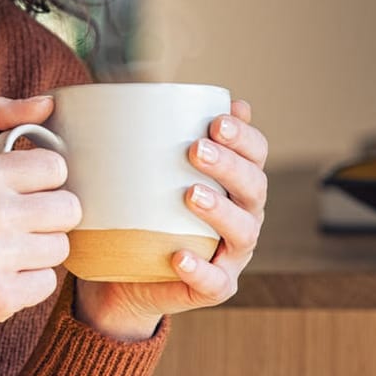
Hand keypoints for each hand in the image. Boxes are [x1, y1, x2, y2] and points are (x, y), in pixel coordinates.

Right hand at [0, 95, 80, 375]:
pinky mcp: (0, 296)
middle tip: (15, 228)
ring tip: (4, 255)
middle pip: (68, 208)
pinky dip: (28, 286)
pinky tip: (0, 280)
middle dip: (47, 220)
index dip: (42, 182)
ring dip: (39, 254)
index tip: (20, 193)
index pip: (55, 167)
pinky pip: (48, 283)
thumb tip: (48, 102)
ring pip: (61, 247)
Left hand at [73, 99, 269, 340]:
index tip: (216, 120)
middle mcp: (242, 216)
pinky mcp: (212, 287)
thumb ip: (147, 137)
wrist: (120, 275)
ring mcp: (230, 255)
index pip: (255, 154)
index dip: (245, 137)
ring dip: (220, 211)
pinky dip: (200, 269)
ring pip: (243, 232)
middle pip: (254, 187)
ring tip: (190, 194)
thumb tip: (137, 88)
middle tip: (195, 149)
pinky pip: (214, 282)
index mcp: (233, 183)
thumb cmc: (136, 211)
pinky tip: (180, 256)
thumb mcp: (140, 172)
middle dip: (230, 165)